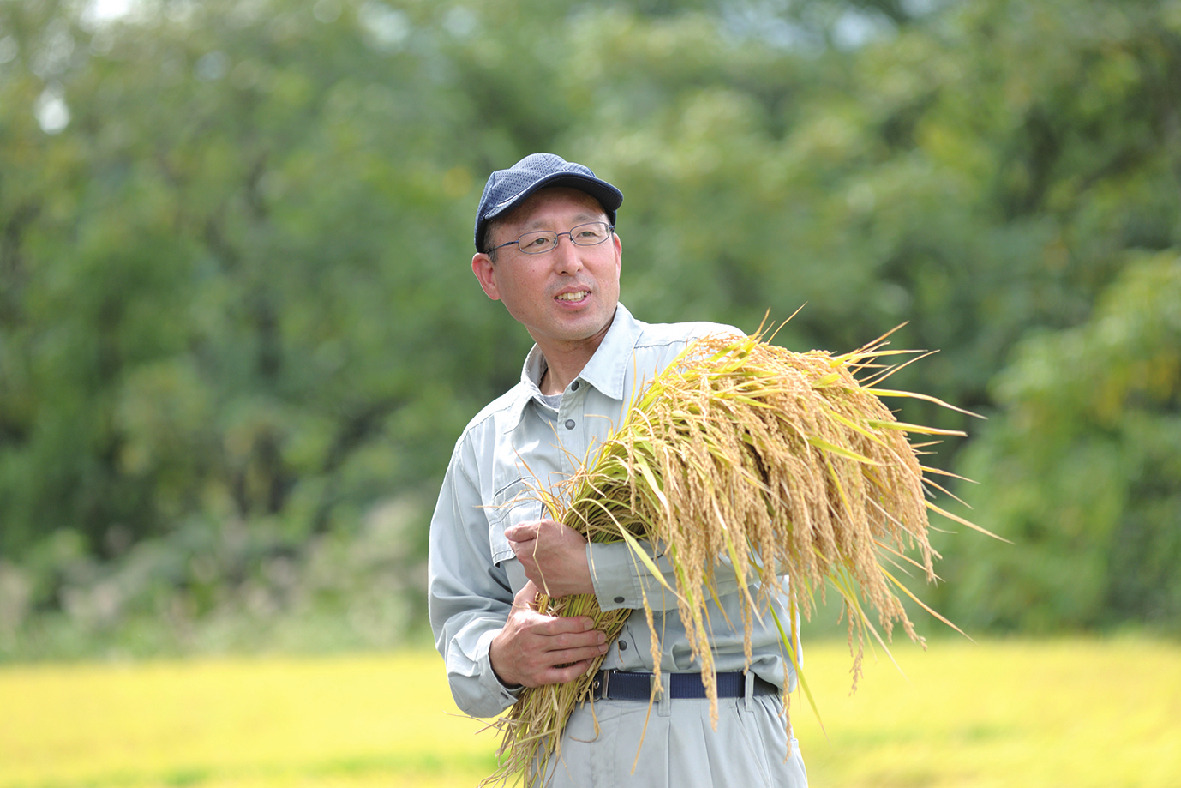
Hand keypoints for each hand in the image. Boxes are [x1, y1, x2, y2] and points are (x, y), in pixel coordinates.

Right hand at [489, 581, 607, 687]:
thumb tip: (543, 571)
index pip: (555, 625)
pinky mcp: (539, 677)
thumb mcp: (519, 607)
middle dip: (587, 638)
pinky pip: (563, 676)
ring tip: (601, 647)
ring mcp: (536, 663)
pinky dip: (578, 670)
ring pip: (567, 657)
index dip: (575, 624)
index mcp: (529, 626)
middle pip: (565, 642)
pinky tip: (587, 662)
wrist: (499, 659)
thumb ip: (532, 590)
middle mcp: (532, 645)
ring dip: (588, 652)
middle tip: (601, 635)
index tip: (590, 621)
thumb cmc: (514, 630)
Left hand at [505, 519, 592, 596]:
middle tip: (552, 543)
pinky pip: (547, 579)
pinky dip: (552, 574)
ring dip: (543, 562)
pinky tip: (562, 568)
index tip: (537, 533)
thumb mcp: (544, 527)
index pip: (515, 542)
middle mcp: (527, 570)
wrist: (588, 570)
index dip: (524, 535)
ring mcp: (539, 582)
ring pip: (536, 568)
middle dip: (534, 549)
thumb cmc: (567, 546)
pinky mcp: (551, 590)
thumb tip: (508, 532)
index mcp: (523, 554)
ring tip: (560, 556)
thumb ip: (523, 529)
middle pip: (526, 555)